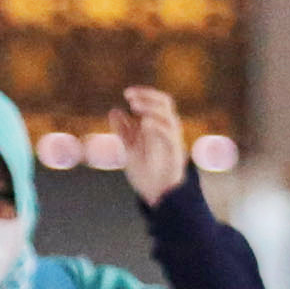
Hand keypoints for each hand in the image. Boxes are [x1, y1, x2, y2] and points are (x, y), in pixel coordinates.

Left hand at [112, 86, 189, 204]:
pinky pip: (170, 136)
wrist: (157, 194)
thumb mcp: (129, 148)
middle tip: (130, 97)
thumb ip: (123, 130)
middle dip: (148, 97)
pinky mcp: (175, 154)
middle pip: (165, 104)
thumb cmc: (146, 172)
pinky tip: (145, 123)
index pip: (156, 102)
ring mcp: (172, 141)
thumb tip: (114, 110)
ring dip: (151, 109)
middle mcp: (168, 130)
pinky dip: (158, 127)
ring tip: (136, 107)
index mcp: (158, 126)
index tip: (127, 94)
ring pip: (168, 117)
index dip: (144, 94)